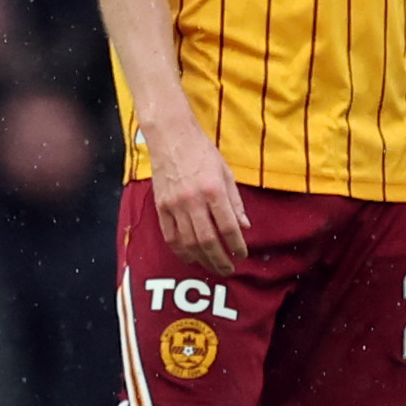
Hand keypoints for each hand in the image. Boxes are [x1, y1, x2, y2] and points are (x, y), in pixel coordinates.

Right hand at [141, 113, 248, 276]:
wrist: (170, 136)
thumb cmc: (201, 151)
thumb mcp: (225, 172)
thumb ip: (235, 201)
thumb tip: (244, 226)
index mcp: (213, 190)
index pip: (228, 227)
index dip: (237, 245)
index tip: (242, 255)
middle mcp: (193, 200)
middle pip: (208, 240)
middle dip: (220, 259)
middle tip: (229, 269)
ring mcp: (174, 205)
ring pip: (188, 242)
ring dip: (202, 258)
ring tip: (212, 266)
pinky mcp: (161, 206)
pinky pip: (170, 235)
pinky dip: (181, 250)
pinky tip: (190, 257)